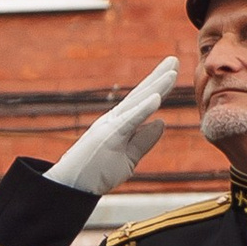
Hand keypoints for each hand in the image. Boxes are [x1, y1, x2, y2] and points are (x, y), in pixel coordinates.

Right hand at [45, 59, 178, 197]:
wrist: (72, 186)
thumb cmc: (96, 173)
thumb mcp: (128, 158)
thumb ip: (144, 141)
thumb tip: (162, 122)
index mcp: (120, 123)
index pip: (143, 101)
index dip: (159, 86)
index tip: (173, 71)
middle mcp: (115, 119)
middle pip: (141, 95)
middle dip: (159, 77)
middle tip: (174, 59)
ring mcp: (111, 126)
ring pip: (137, 103)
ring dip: (156, 87)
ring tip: (172, 73)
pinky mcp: (109, 136)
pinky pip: (129, 121)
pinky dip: (143, 109)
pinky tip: (157, 98)